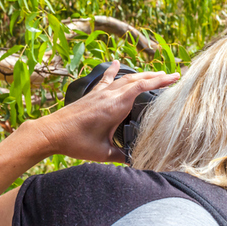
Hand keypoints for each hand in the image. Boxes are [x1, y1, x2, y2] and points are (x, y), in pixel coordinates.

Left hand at [31, 61, 178, 162]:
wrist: (51, 132)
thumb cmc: (76, 142)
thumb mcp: (102, 153)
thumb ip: (121, 156)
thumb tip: (137, 162)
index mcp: (115, 105)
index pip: (143, 87)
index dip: (160, 81)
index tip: (175, 77)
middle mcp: (109, 95)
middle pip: (137, 79)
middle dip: (156, 76)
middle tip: (172, 75)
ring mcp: (99, 93)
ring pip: (124, 78)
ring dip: (140, 74)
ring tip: (154, 73)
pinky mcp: (91, 95)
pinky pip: (106, 79)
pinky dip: (113, 71)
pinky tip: (116, 63)